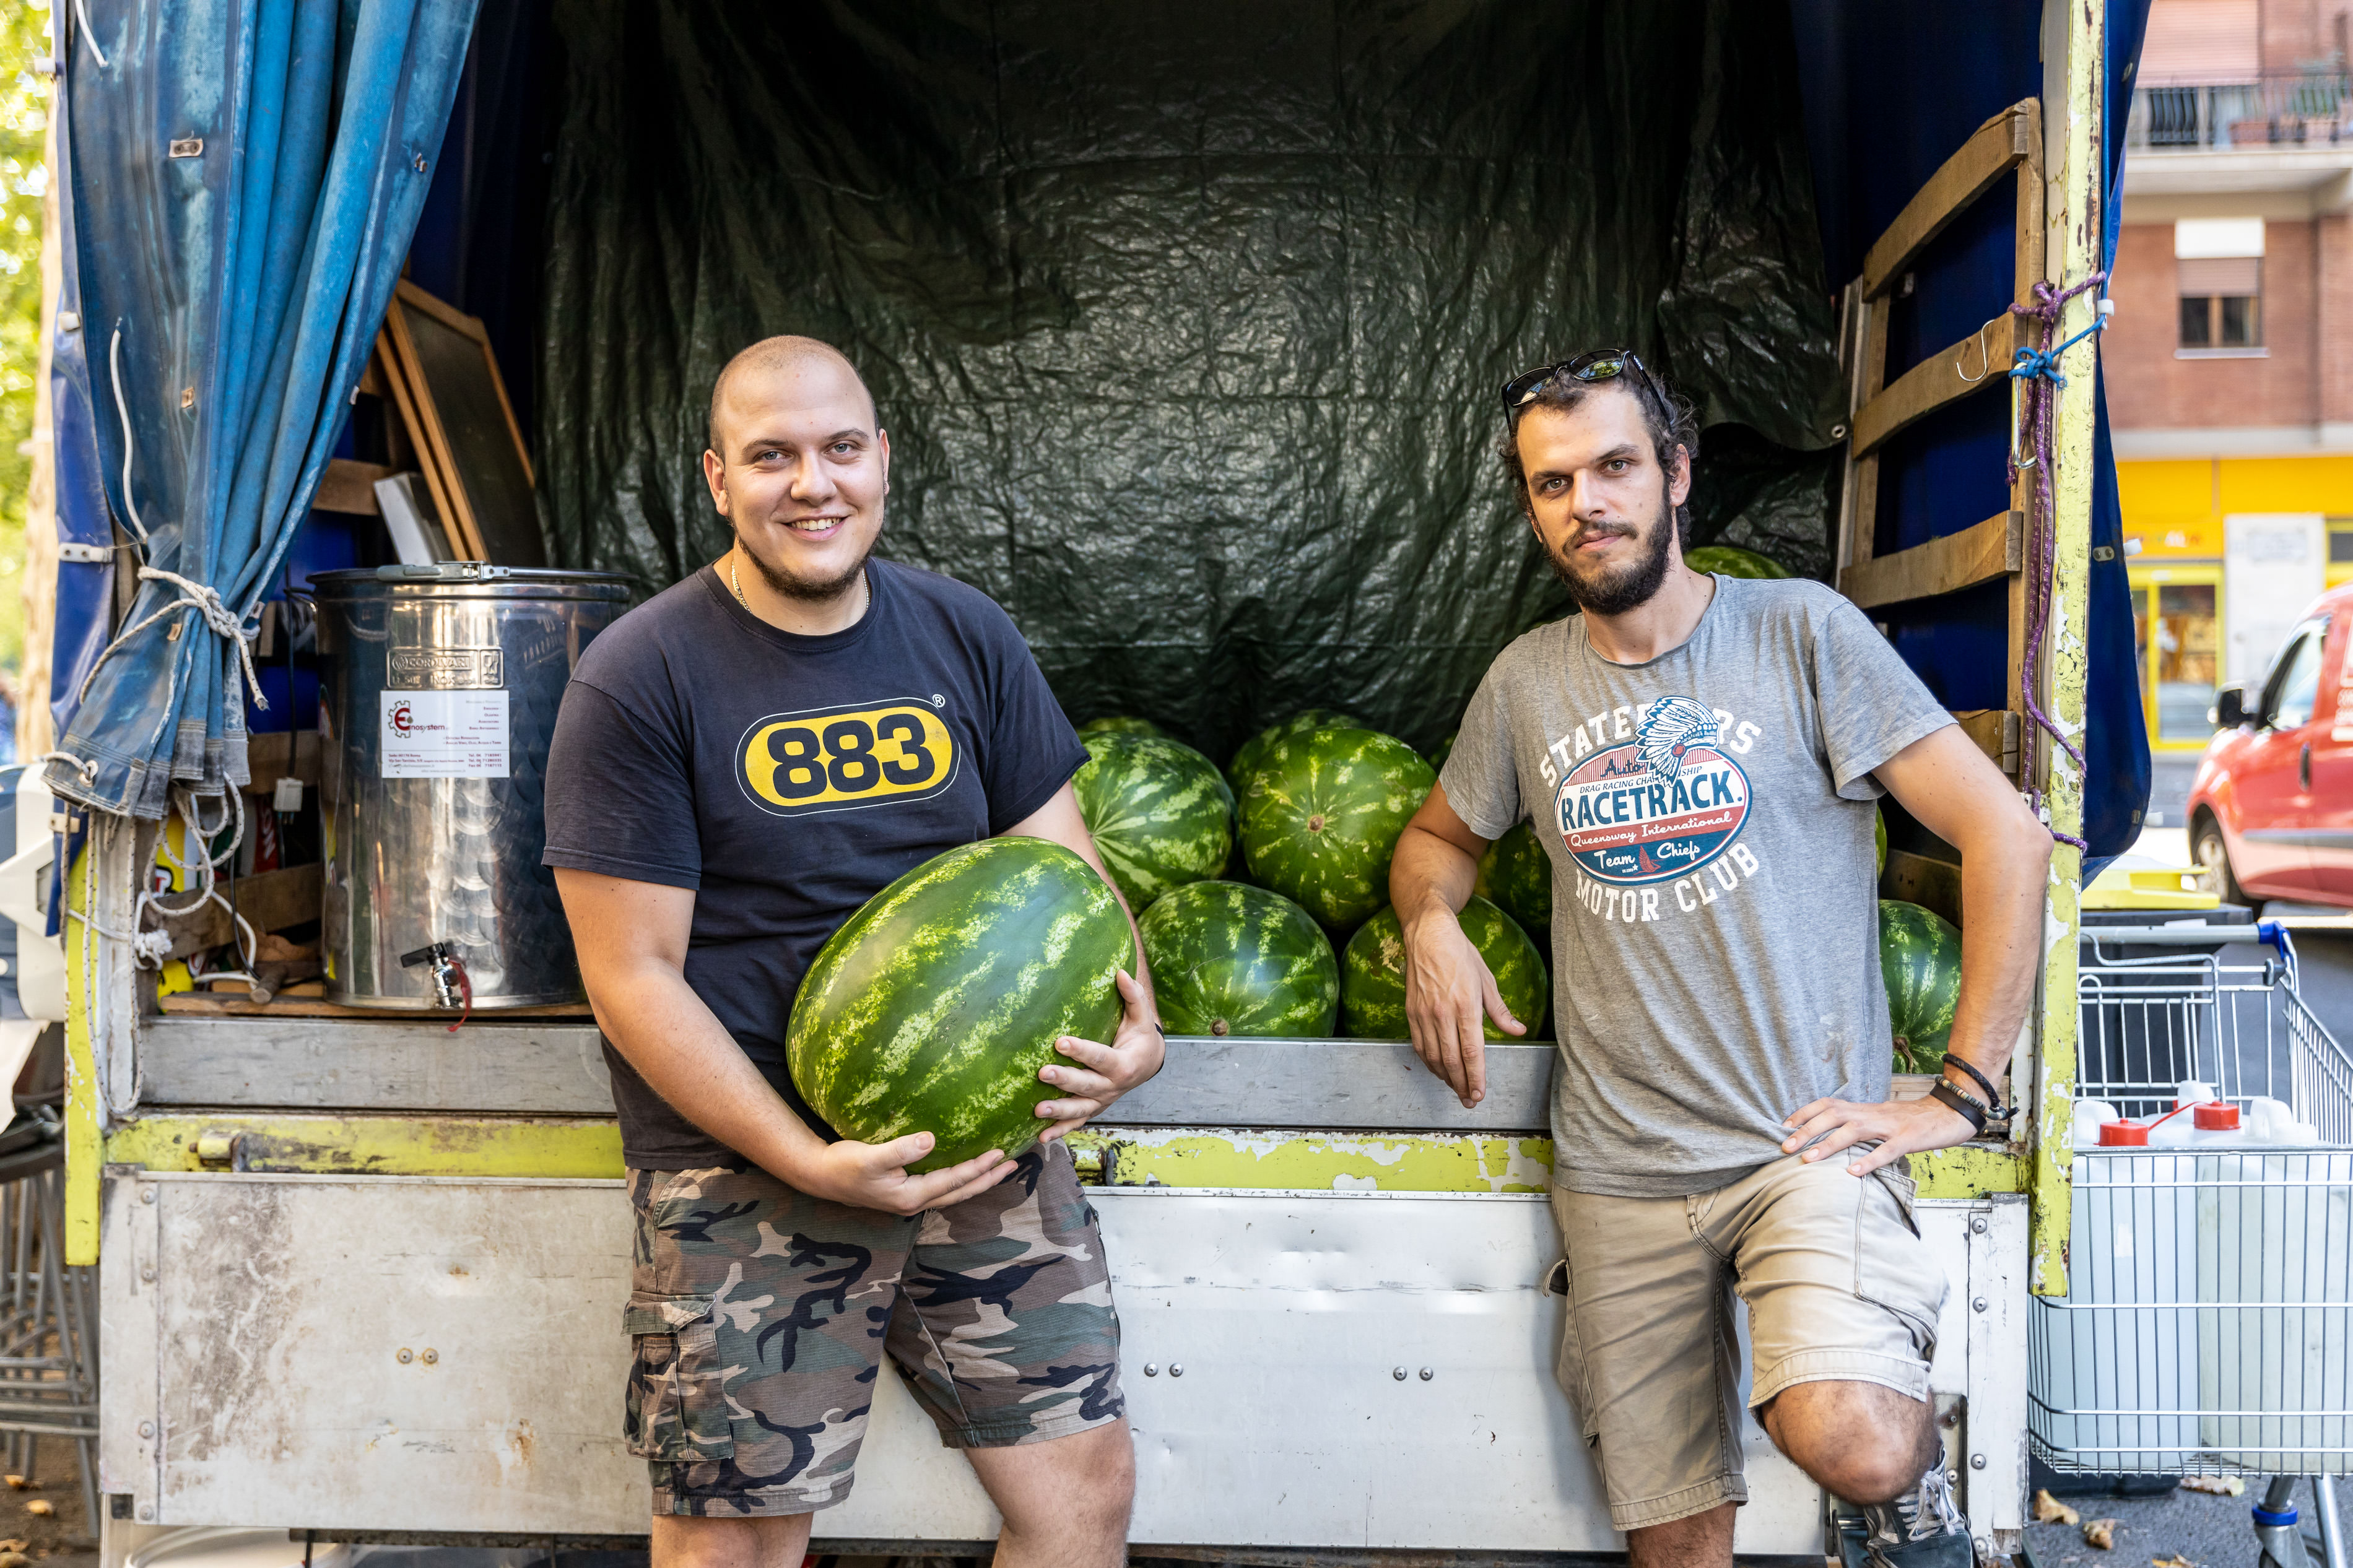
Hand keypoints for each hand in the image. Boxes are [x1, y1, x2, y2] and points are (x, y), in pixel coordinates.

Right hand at [783, 1132, 1016, 1215]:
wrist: (819, 1176)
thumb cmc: (842, 1165)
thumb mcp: (870, 1156)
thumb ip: (901, 1150)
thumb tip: (930, 1139)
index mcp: (911, 1196)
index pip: (954, 1181)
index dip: (978, 1167)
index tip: (1001, 1153)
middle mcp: (914, 1202)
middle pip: (961, 1192)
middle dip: (988, 1178)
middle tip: (1014, 1163)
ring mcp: (910, 1198)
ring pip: (953, 1191)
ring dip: (977, 1179)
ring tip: (999, 1166)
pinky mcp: (904, 1190)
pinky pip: (942, 1185)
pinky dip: (959, 1176)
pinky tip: (965, 1165)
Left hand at [1035, 968, 1164, 1139]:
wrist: (1148, 1063)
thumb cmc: (1140, 1037)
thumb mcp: (1140, 1017)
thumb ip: (1133, 996)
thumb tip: (1120, 972)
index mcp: (1124, 1064)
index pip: (1101, 1057)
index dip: (1081, 1051)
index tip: (1060, 1041)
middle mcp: (1113, 1087)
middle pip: (1087, 1085)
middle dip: (1065, 1080)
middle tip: (1042, 1073)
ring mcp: (1102, 1101)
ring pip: (1080, 1110)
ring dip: (1059, 1112)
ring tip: (1037, 1110)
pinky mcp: (1093, 1109)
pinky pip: (1076, 1123)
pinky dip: (1060, 1131)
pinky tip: (1040, 1137)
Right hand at [1400, 904, 1525, 1107]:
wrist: (1427, 934)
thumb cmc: (1460, 954)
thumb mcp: (1486, 980)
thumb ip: (1500, 1011)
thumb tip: (1518, 1030)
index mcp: (1466, 1006)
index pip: (1472, 1051)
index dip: (1476, 1077)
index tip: (1479, 1094)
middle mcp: (1443, 1013)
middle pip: (1451, 1060)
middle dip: (1461, 1085)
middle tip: (1469, 1100)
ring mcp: (1424, 1013)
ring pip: (1433, 1056)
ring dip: (1445, 1077)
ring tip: (1455, 1088)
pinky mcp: (1411, 1012)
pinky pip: (1419, 1045)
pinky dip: (1428, 1062)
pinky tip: (1437, 1069)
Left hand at [1779, 1092, 1976, 1176]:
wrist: (1948, 1112)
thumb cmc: (1910, 1120)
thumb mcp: (1878, 1118)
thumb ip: (1856, 1124)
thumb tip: (1829, 1136)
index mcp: (1863, 1109)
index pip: (1828, 1104)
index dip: (1804, 1113)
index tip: (1783, 1126)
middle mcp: (1872, 1113)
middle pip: (1833, 1115)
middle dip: (1807, 1130)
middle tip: (1785, 1146)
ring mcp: (1890, 1126)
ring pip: (1854, 1131)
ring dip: (1829, 1144)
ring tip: (1808, 1159)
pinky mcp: (1908, 1139)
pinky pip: (1886, 1150)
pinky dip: (1869, 1160)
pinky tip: (1853, 1172)